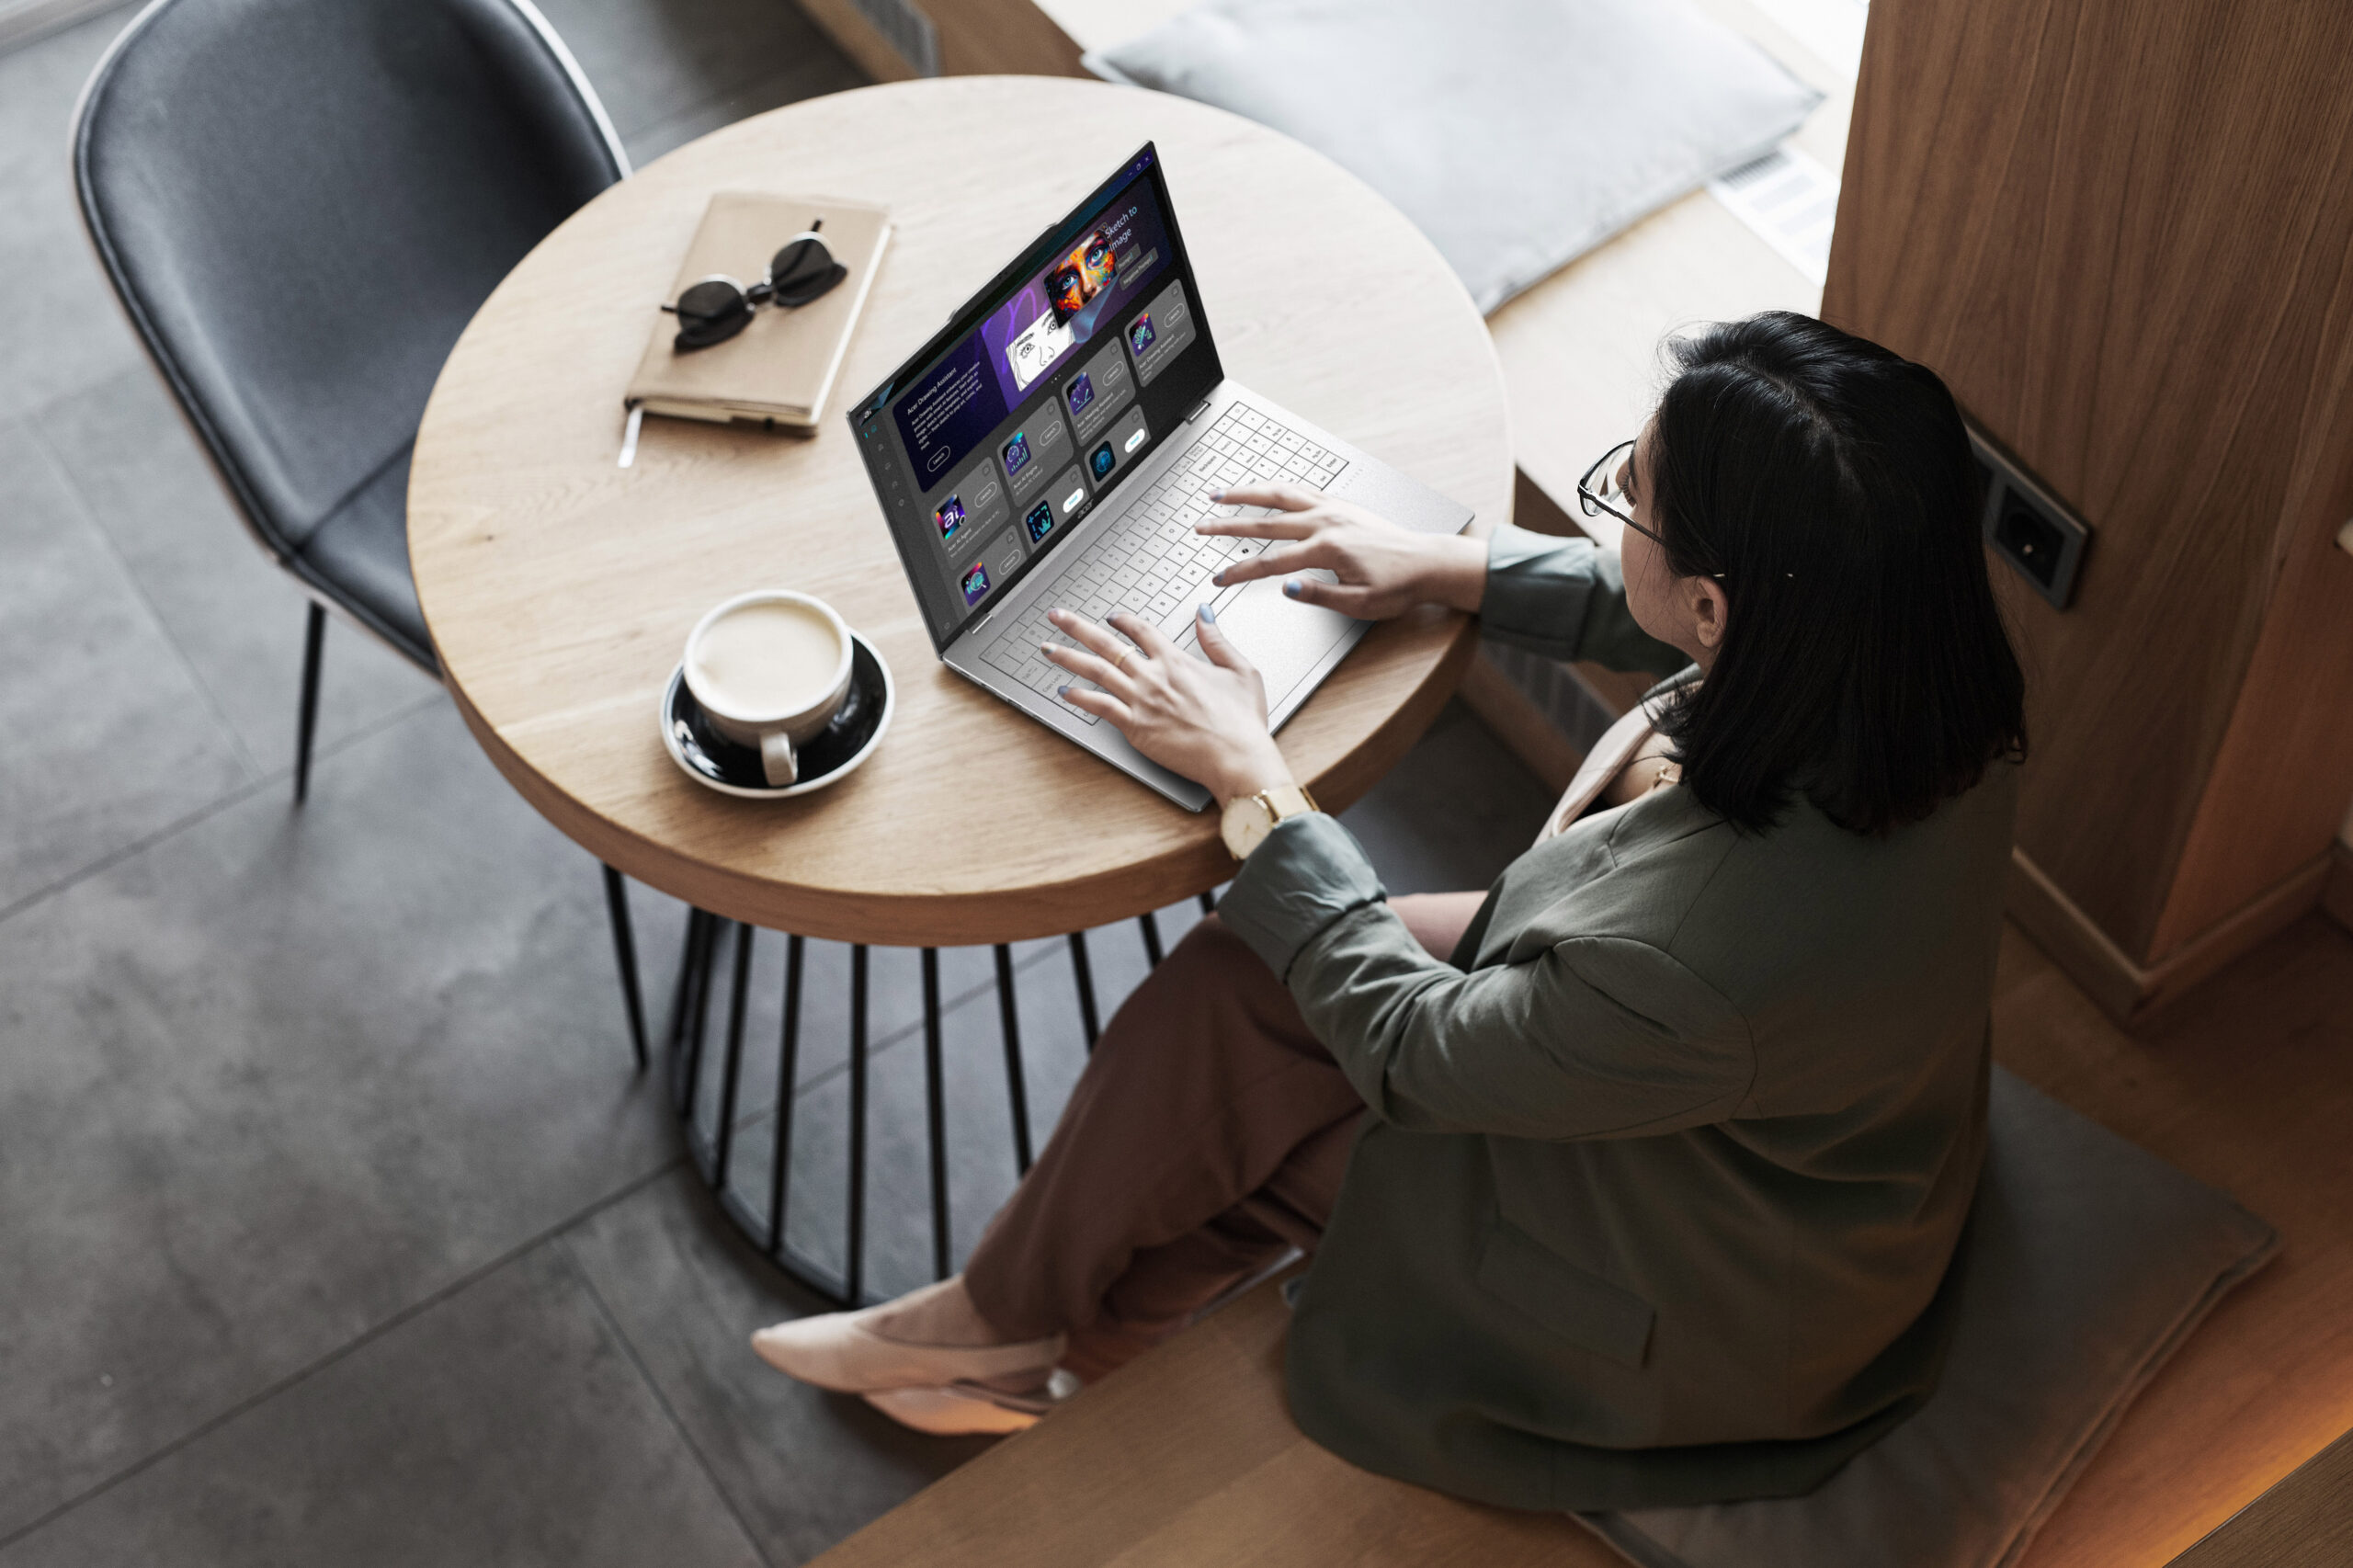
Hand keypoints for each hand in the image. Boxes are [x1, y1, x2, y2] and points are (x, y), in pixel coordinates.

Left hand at [1041, 604, 1293, 806]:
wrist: (1236, 757)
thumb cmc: (1242, 721)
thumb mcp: (1241, 670)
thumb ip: (1217, 640)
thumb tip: (1204, 614)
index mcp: (1177, 661)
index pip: (1142, 631)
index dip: (1123, 620)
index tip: (1111, 617)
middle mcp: (1154, 676)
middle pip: (1107, 644)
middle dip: (1077, 627)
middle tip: (1057, 616)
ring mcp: (1141, 701)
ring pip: (1095, 672)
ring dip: (1068, 658)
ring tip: (1047, 649)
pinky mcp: (1135, 727)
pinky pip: (1100, 706)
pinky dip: (1080, 697)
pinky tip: (1065, 691)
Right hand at [1200, 484, 1486, 617]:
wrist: (1428, 563)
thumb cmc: (1398, 586)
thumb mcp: (1359, 604)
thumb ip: (1319, 595)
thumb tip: (1286, 588)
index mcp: (1326, 549)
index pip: (1271, 563)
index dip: (1240, 572)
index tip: (1219, 577)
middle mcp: (1326, 522)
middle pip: (1265, 523)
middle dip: (1228, 526)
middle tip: (1201, 527)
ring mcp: (1333, 508)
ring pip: (1280, 495)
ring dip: (1247, 494)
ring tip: (1220, 494)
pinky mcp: (1341, 504)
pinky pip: (1301, 490)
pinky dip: (1277, 488)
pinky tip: (1264, 489)